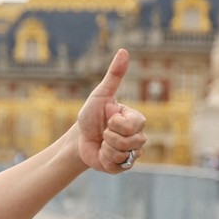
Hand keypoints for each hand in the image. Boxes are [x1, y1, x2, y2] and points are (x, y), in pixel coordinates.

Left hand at [76, 49, 147, 174]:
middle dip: (110, 137)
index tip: (108, 120)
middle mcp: (139, 137)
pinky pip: (118, 167)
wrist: (79, 138)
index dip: (115, 125)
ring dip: (107, 149)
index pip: (133, 126)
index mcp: (137, 120)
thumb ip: (114, 75)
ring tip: (103, 143)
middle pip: (132, 143)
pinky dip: (105, 161)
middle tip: (103, 133)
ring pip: (124, 155)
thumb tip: (123, 51)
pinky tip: (102, 154)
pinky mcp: (124, 167)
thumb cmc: (90, 115)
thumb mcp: (100, 94)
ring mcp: (133, 153)